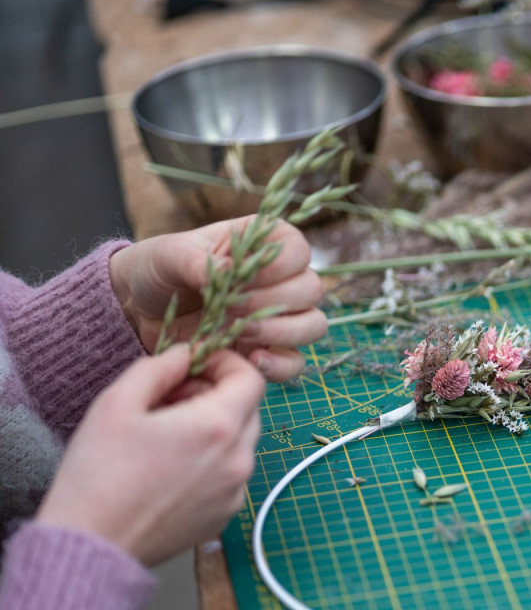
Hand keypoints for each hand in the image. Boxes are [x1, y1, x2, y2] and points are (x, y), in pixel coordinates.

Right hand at [36, 347, 264, 566]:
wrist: (92, 545)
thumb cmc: (98, 475)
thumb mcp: (117, 403)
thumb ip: (158, 369)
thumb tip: (184, 355)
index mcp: (217, 427)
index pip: (251, 379)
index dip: (226, 364)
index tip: (198, 367)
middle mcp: (238, 460)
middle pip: (248, 409)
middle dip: (216, 395)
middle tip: (171, 400)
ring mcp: (235, 491)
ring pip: (240, 442)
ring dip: (214, 429)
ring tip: (166, 435)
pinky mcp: (225, 515)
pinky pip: (230, 474)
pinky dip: (212, 461)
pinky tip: (170, 467)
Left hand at [109, 217, 326, 380]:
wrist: (138, 310)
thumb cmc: (158, 270)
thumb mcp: (169, 256)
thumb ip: (197, 261)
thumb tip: (227, 273)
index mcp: (262, 245)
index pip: (298, 249)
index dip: (280, 264)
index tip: (244, 275)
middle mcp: (279, 281)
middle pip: (311, 289)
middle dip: (275, 300)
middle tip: (235, 305)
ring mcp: (278, 318)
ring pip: (313, 325)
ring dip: (283, 331)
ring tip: (243, 331)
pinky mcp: (267, 350)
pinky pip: (295, 362)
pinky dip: (281, 364)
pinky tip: (252, 359)